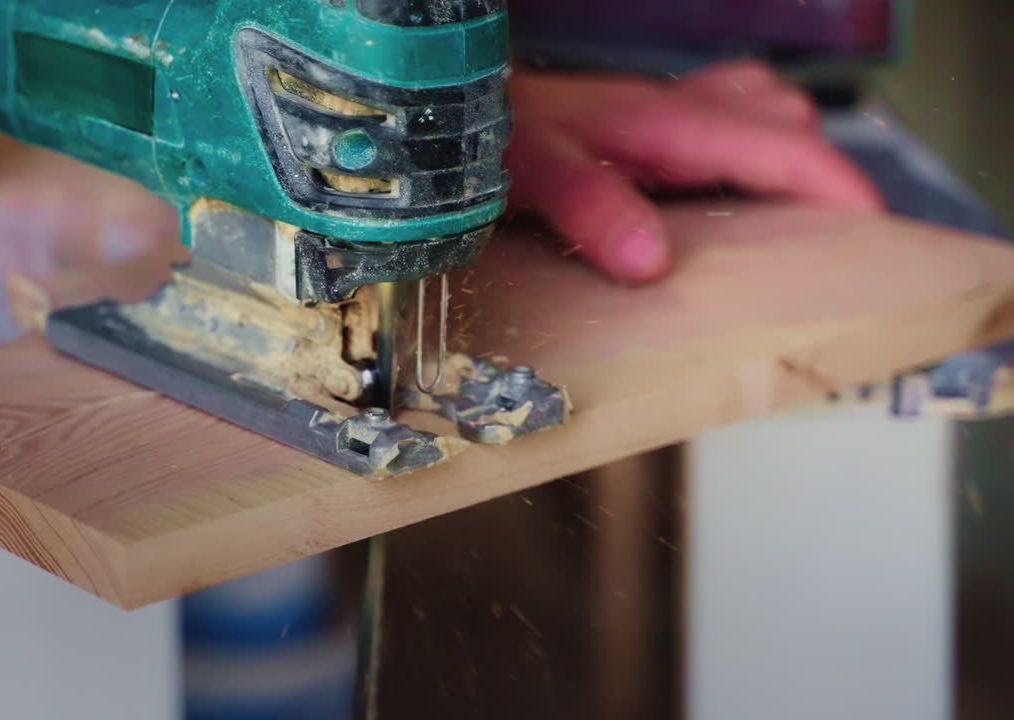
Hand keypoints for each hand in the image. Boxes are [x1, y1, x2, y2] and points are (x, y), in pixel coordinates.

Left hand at [505, 60, 882, 281]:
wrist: (458, 106)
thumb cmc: (494, 137)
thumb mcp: (535, 175)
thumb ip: (593, 209)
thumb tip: (653, 261)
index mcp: (667, 124)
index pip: (783, 145)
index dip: (838, 185)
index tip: (876, 228)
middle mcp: (678, 110)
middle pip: (787, 123)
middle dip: (821, 175)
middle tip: (829, 242)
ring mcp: (666, 113)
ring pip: (761, 116)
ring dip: (785, 159)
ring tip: (785, 226)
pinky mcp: (649, 126)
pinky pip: (725, 125)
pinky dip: (747, 154)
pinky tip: (723, 200)